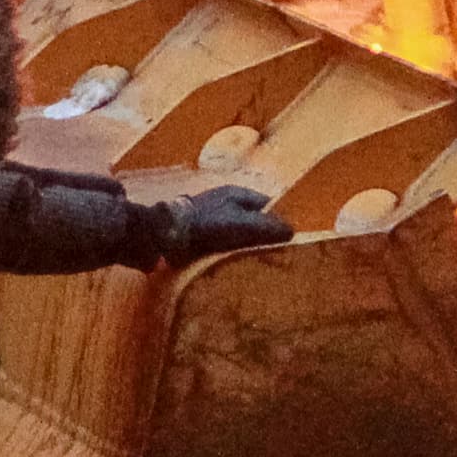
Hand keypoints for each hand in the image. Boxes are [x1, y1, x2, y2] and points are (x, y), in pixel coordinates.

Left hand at [158, 185, 292, 262]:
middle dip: (263, 235)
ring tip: (254, 262)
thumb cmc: (207, 225)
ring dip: (245, 245)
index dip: (279, 222)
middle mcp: (225, 202)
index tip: (288, 240)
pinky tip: (233, 263)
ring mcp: (212, 216)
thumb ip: (268, 226)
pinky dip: (230, 251)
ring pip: (239, 232)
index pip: (268, 205)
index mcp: (237, 193)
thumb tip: (292, 231)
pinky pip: (223, 242)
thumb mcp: (242, 224)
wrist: (164, 235)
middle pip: (254, 219)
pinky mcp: (200, 233)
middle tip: (274, 254)